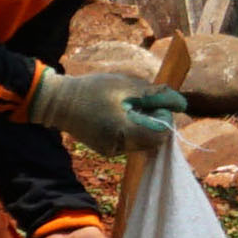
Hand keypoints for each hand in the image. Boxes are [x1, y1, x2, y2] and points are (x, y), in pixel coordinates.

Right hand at [31, 69, 187, 155]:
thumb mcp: (125, 86)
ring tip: (127, 105)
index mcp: (124, 132)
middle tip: (141, 101)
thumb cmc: (92, 89)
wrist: (57, 101)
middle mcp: (119, 148)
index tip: (154, 101)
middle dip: (154, 120)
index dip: (164, 117)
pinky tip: (118, 114)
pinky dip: (131, 129)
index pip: (161, 134)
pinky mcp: (106, 150)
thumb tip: (180, 101)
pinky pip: (129, 142)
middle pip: (153, 141)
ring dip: (143, 124)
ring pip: (142, 142)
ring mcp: (111, 151)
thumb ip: (154, 94)